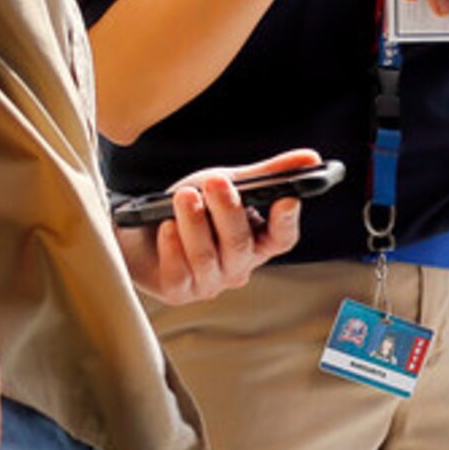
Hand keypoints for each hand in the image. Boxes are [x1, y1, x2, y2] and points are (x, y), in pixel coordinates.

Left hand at [117, 148, 317, 304]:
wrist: (138, 227)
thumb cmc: (189, 207)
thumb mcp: (228, 183)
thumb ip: (267, 174)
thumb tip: (310, 158)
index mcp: (257, 242)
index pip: (282, 238)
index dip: (286, 220)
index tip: (287, 197)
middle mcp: (237, 266)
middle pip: (241, 245)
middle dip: (227, 211)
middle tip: (215, 181)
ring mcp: (209, 282)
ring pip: (208, 256)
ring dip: (194, 222)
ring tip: (184, 197)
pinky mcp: (179, 291)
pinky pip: (180, 271)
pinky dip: (173, 245)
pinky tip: (166, 226)